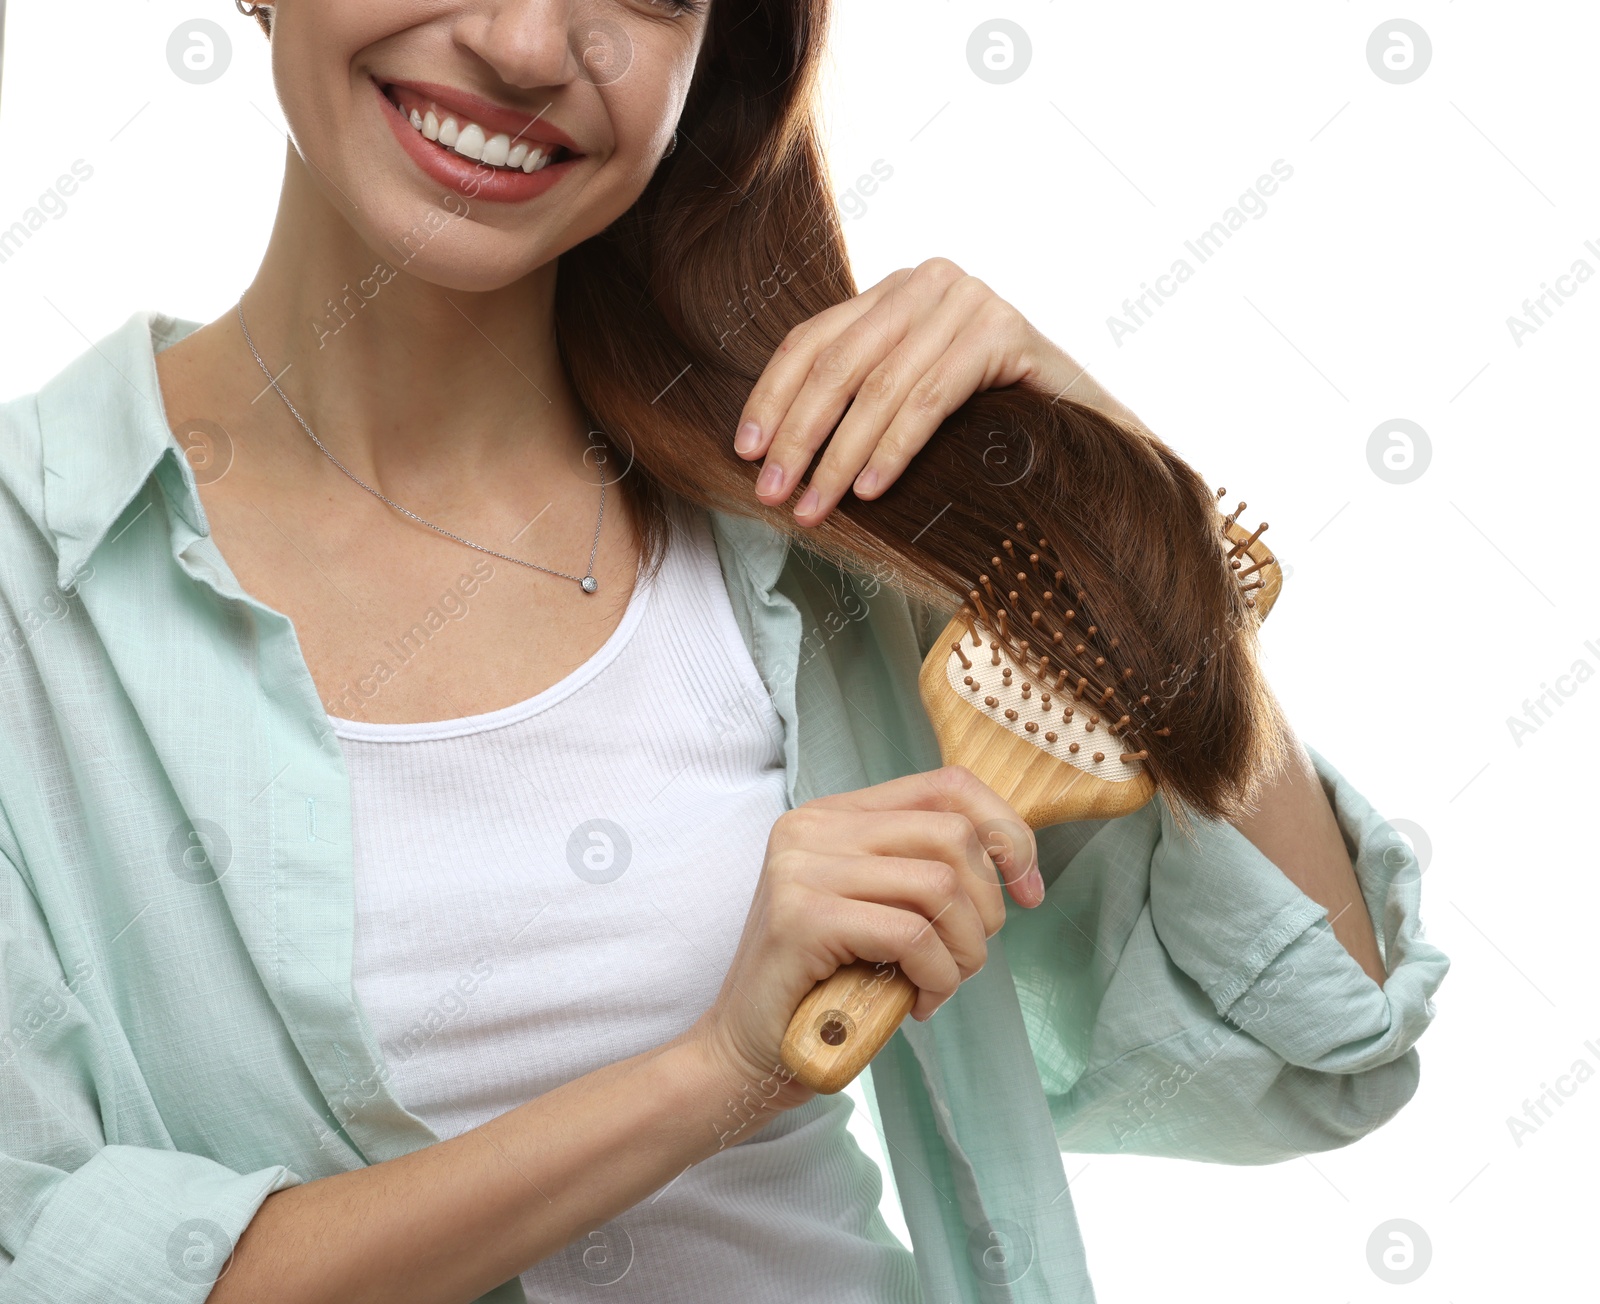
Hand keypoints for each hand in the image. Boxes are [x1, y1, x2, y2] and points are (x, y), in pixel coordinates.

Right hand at [683, 766, 1042, 1124]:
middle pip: (953, 835)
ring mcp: (802, 868)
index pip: (946, 786)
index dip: (1006, 833)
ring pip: (940, 886)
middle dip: (986, 907)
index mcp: (834, 814)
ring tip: (941, 985)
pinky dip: (937, 977)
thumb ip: (922, 871)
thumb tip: (1013, 857)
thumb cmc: (826, 988)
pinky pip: (912, 936)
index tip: (1029, 892)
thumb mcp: (879, 910)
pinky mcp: (802, 917)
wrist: (748, 1054)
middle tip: (967, 958)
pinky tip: (919, 1003)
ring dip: (964, 951)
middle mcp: (812, 827)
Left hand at [732, 258, 1091, 525]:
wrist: (1089, 432)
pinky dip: (894, 449)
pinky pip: (929, 398)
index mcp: (894, 291)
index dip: (771, 398)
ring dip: (838, 456)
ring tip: (815, 507)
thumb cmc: (989, 425)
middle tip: (773, 494)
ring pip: (880, 387)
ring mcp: (970, 301)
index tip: (746, 454)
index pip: (812, 340)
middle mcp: (928, 281)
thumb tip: (773, 451)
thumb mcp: (910, 400)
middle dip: (798, 435)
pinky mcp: (1005, 332)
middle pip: (837, 363)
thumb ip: (858, 398)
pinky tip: (870, 491)